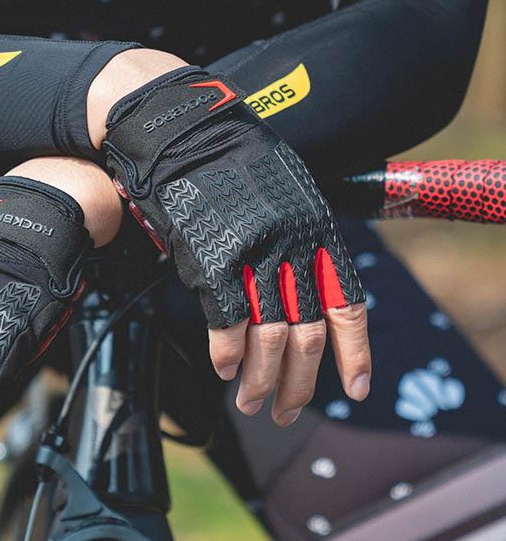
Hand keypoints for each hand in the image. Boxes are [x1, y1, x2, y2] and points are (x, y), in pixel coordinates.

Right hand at [102, 67, 370, 425]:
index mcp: (317, 230)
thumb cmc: (228, 159)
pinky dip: (227, 355)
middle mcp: (291, 247)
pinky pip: (225, 324)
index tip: (357, 388)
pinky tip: (224, 369)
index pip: (348, 304)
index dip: (354, 353)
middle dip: (300, 384)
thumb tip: (308, 286)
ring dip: (262, 380)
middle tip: (285, 411)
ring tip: (252, 402)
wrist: (182, 129)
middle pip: (308, 335)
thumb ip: (300, 237)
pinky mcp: (211, 260)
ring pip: (270, 339)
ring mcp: (251, 255)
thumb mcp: (285, 190)